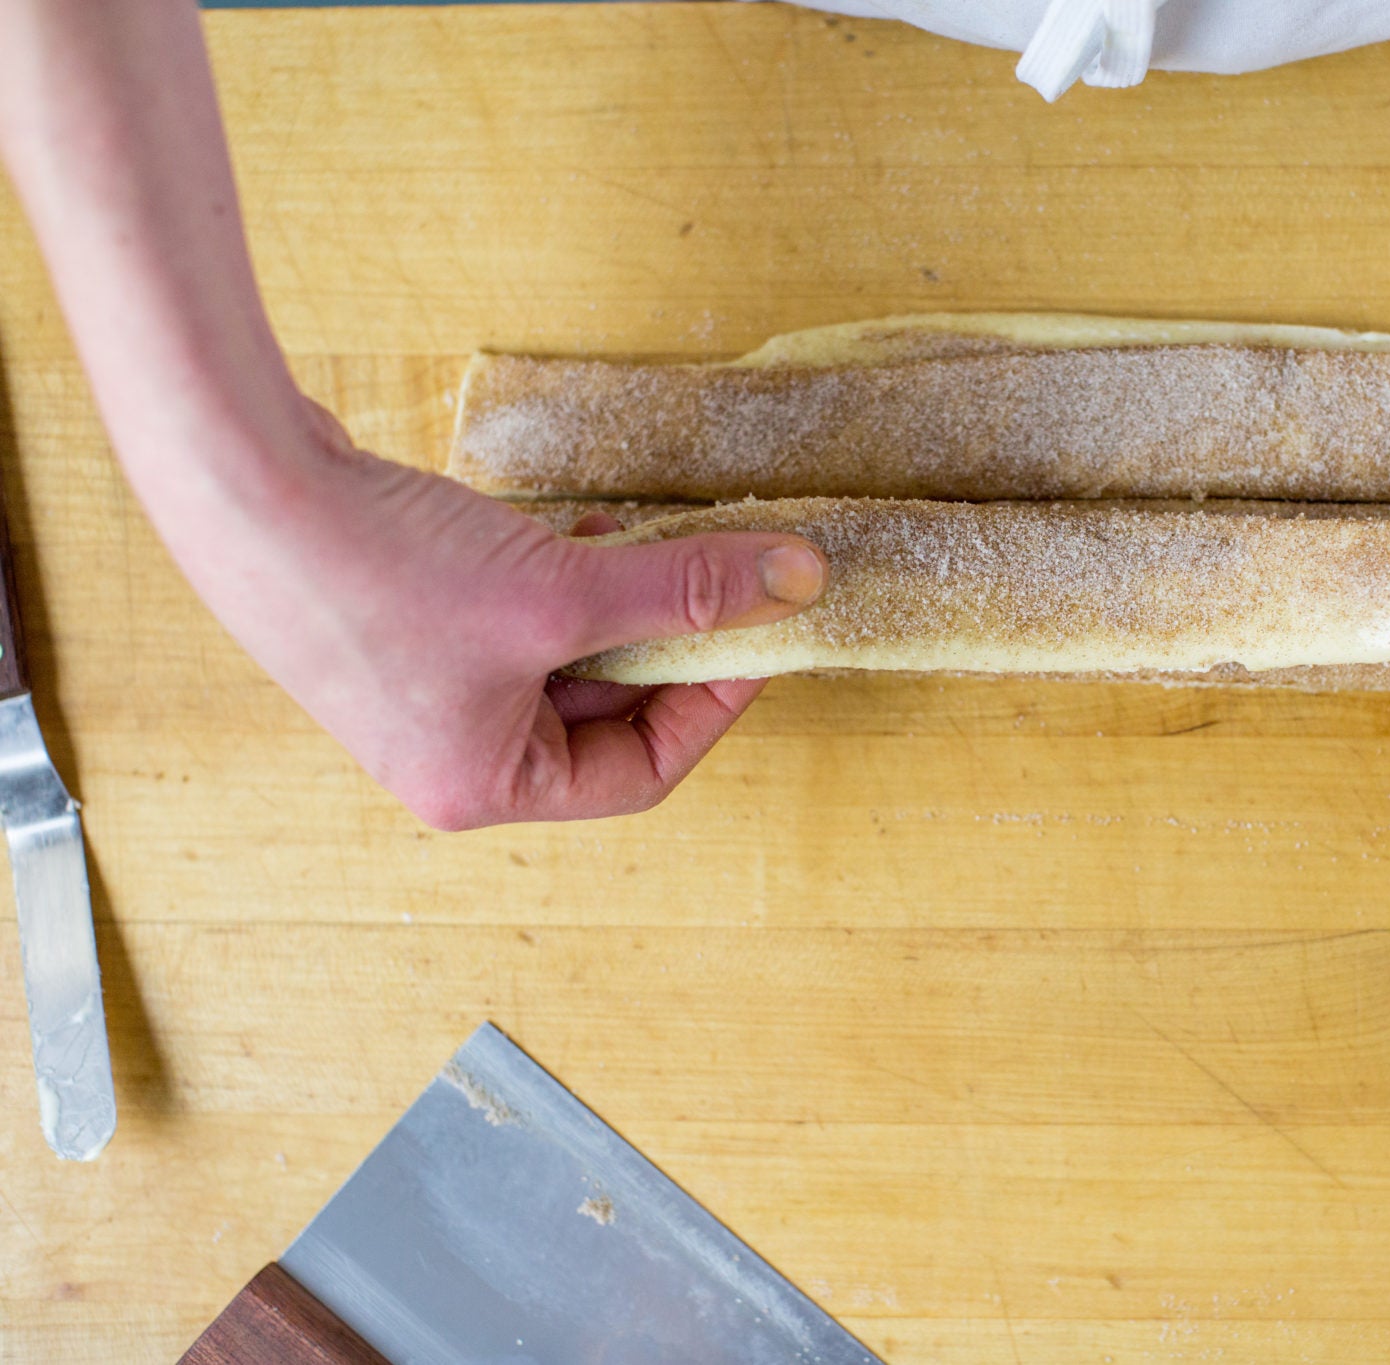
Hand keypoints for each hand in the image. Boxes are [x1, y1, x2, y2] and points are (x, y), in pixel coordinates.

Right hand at [197, 400, 824, 828]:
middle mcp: (453, 754)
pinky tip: (586, 527)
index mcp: (485, 784)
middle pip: (606, 719)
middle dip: (664, 645)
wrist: (242, 484)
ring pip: (566, 661)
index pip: (639, 774)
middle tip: (719, 583)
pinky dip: (567, 579)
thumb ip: (684, 591)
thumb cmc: (383, 572)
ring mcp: (427, 691)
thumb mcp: (561, 592)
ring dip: (621, 604)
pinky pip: (522, 619)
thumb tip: (797, 583)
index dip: (710, 705)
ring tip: (650, 542)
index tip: (756, 638)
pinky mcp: (411, 625)